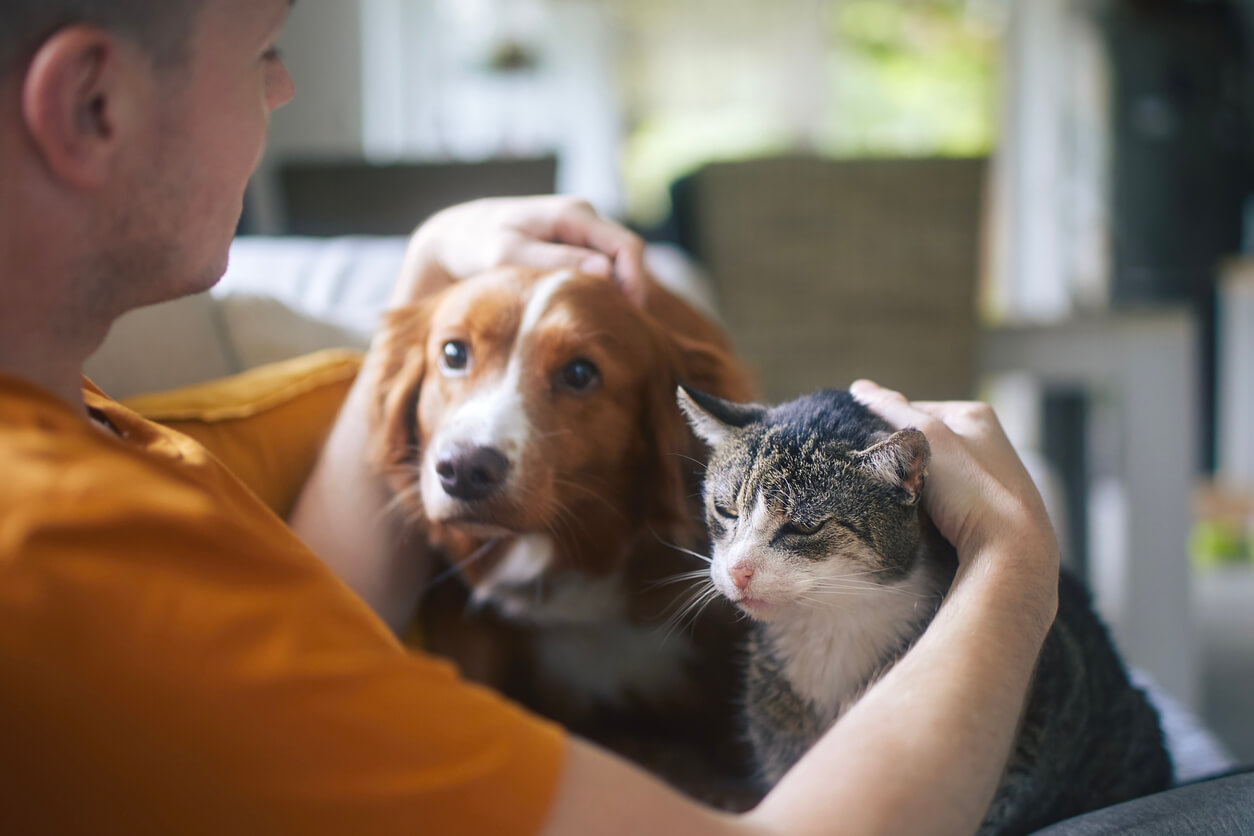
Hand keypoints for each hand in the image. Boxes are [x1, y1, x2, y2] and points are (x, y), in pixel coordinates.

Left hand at [392, 196, 647, 306]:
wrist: (453, 238)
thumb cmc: (475, 244)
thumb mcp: (506, 253)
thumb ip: (553, 260)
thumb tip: (603, 270)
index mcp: (573, 214)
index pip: (627, 247)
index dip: (634, 283)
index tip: (625, 318)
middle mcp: (583, 219)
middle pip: (626, 258)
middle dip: (627, 292)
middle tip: (615, 330)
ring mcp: (578, 234)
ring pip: (614, 266)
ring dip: (612, 295)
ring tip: (601, 327)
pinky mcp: (570, 249)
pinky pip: (597, 271)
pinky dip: (596, 293)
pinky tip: (584, 317)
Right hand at [850, 380, 1059, 585]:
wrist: (1009, 549)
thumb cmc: (972, 487)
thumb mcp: (926, 439)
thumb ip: (892, 411)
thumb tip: (860, 388)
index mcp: (975, 415)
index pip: (913, 409)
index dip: (887, 427)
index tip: (871, 449)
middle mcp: (985, 441)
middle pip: (922, 442)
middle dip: (902, 457)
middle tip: (887, 476)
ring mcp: (987, 476)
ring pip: (931, 472)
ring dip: (913, 483)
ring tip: (904, 498)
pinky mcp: (985, 507)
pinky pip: (944, 498)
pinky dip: (928, 505)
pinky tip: (924, 517)